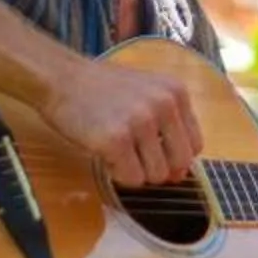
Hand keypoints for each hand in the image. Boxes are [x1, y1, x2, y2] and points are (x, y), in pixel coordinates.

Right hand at [40, 59, 203, 187]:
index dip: (175, 156)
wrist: (62, 79)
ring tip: (116, 149)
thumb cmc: (102, 89)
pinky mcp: (116, 140)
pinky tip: (105, 153)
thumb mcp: (146, 93)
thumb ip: (168, 126)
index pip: (195, 145)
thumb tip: (181, 174)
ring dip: (135, 171)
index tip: (154, 152)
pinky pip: (131, 179)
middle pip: (180, 163)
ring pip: (156, 175)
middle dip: (157, 167)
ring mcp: (141, 122)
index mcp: (176, 92)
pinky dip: (117, 174)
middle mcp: (164, 104)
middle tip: (133, 154)